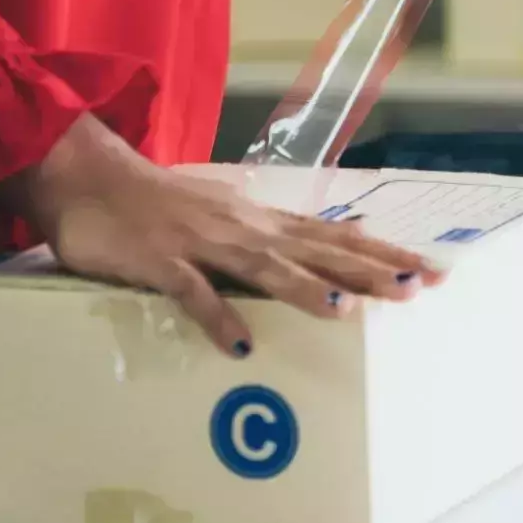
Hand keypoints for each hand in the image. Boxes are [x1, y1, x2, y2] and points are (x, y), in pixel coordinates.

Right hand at [0, 116, 444, 358]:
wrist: (89, 177)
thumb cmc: (159, 202)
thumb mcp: (226, 213)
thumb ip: (267, 233)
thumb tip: (314, 243)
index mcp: (262, 222)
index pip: (338, 237)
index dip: (386, 253)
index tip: (434, 269)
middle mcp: (245, 229)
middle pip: (318, 252)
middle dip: (369, 272)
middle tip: (418, 289)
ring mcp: (204, 244)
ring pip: (265, 268)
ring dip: (306, 290)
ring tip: (347, 312)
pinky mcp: (161, 262)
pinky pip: (193, 294)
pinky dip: (218, 318)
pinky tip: (241, 346)